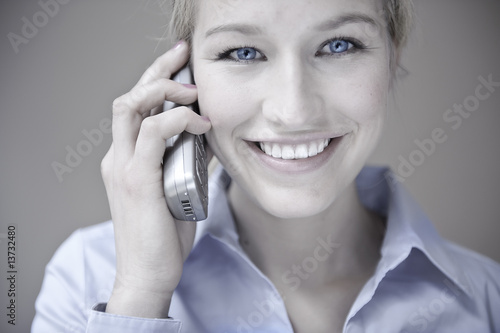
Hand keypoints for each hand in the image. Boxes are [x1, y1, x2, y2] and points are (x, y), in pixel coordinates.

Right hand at [100, 41, 210, 317]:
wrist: (148, 273)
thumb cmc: (164, 235)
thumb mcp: (178, 189)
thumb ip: (188, 162)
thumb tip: (212, 140)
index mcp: (125, 158)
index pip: (134, 107)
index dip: (155, 81)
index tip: (181, 66)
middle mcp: (118, 157)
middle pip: (128, 97)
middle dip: (156, 71)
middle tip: (182, 55)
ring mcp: (123, 167)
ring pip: (131, 106)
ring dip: (164, 90)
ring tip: (194, 91)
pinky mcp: (137, 179)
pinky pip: (154, 133)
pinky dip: (178, 119)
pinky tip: (201, 123)